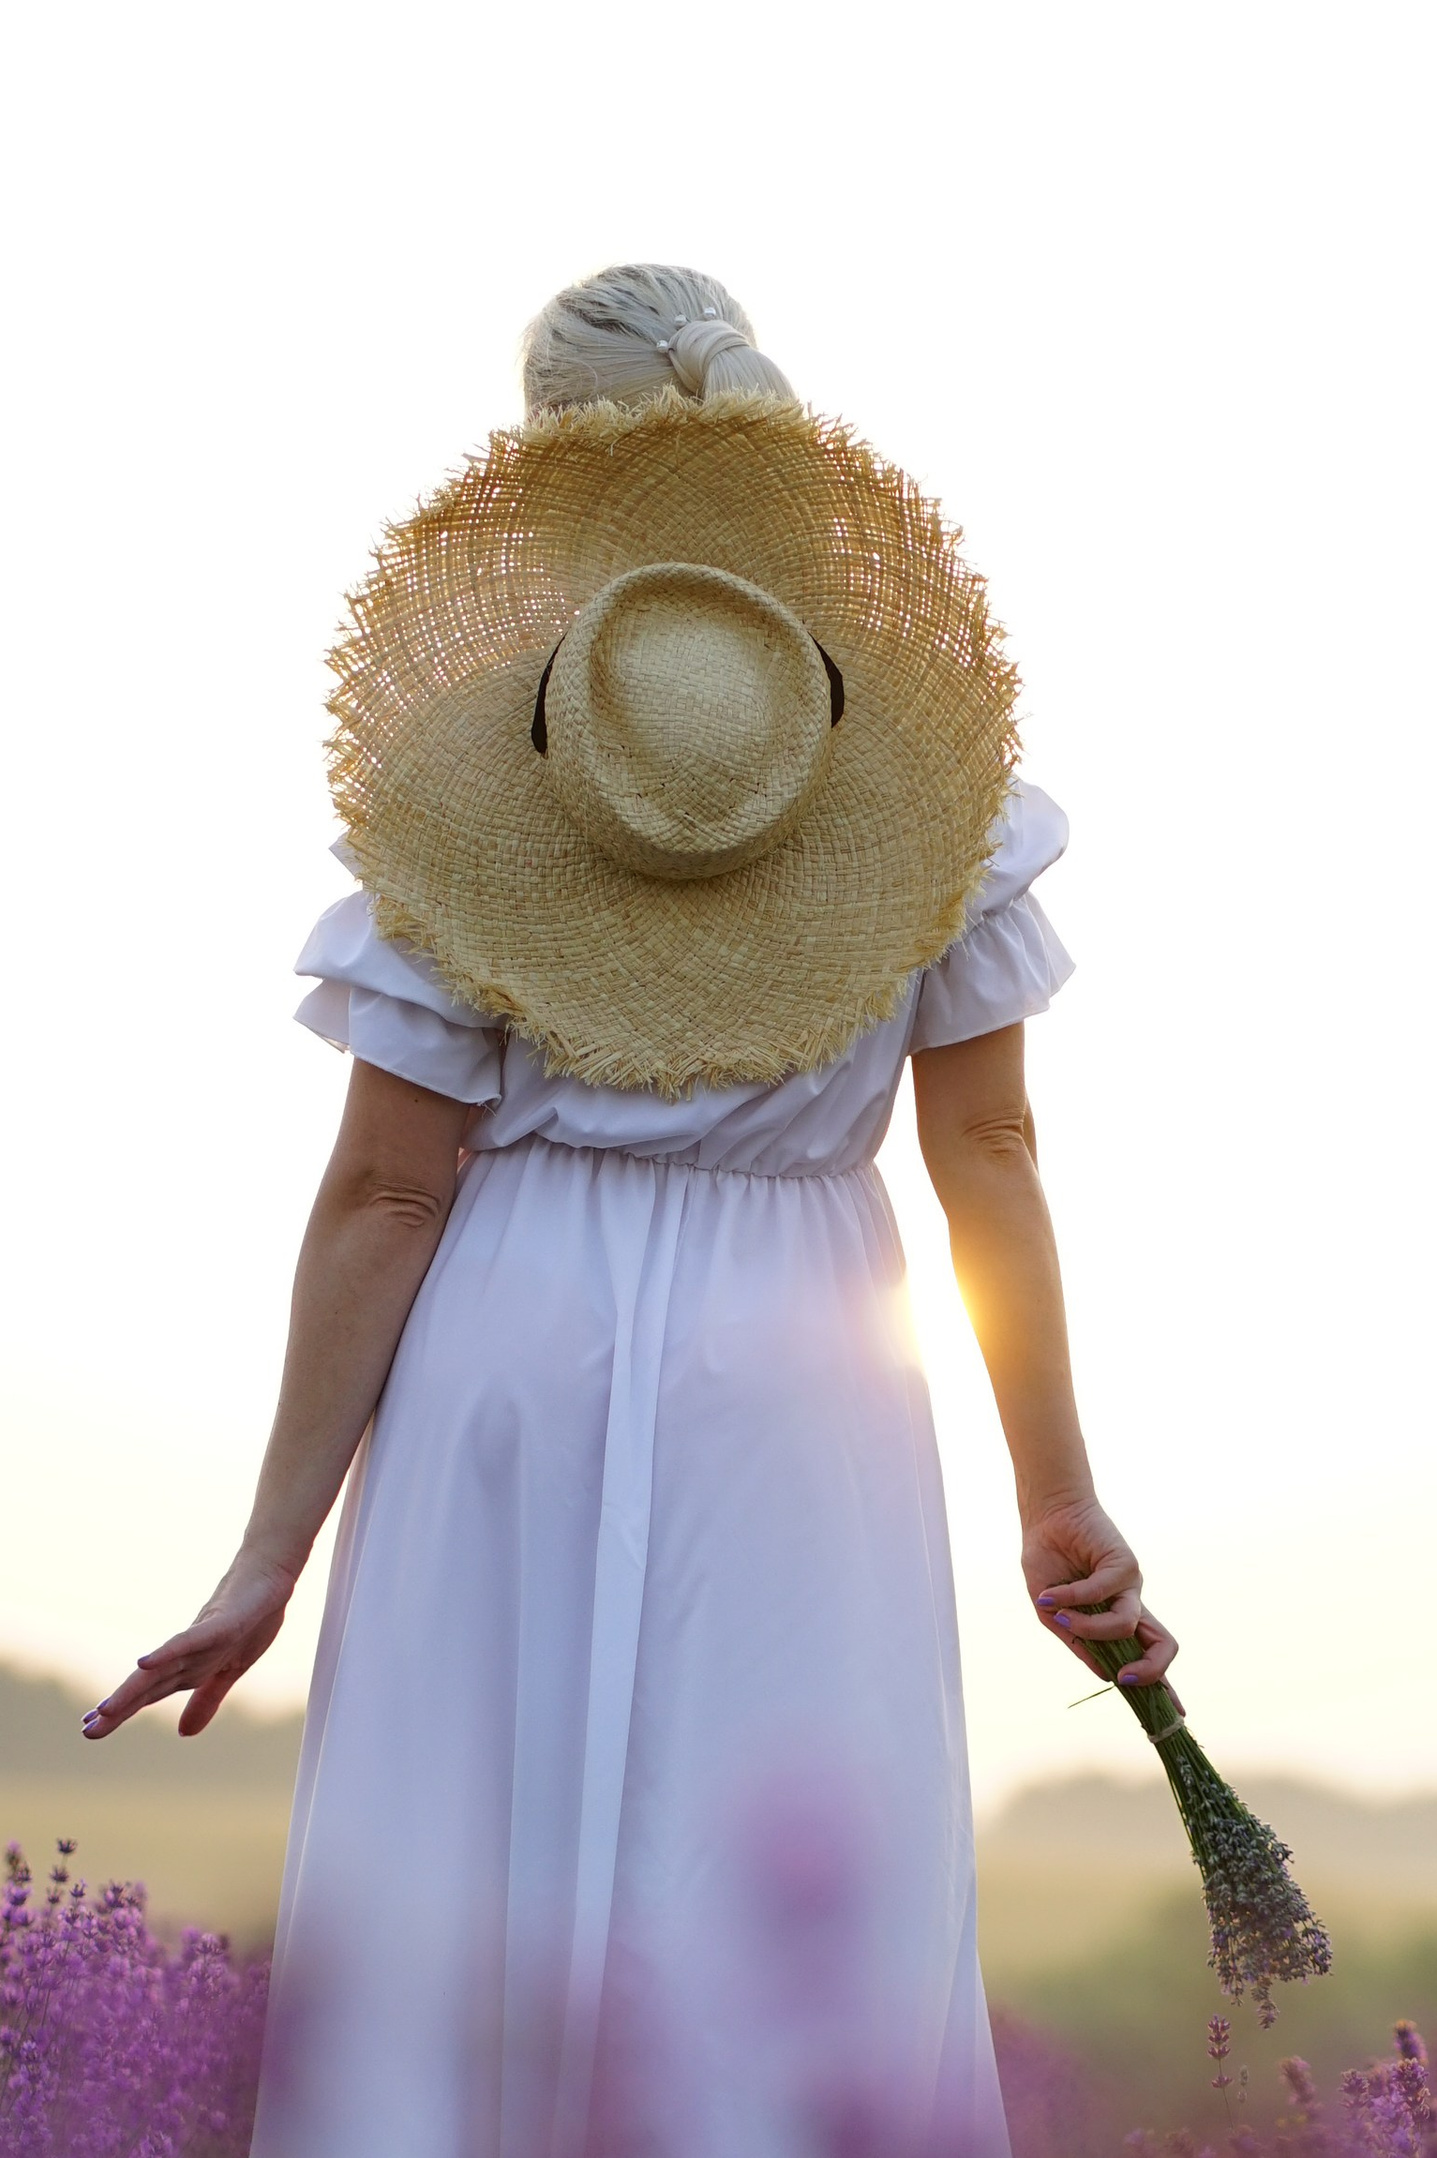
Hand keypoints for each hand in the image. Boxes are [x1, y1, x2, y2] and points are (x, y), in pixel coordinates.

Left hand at [82, 1549, 296, 1740]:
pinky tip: (144, 1663)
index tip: (89, 1729)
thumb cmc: (251, 1619)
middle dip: (117, 1709)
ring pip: (160, 1669)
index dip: (122, 1711)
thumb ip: (206, 1700)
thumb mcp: (231, 1672)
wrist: (270, 1577)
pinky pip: (188, 1641)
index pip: (148, 1694)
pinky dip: (166, 1653)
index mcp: (189, 1669)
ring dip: (132, 1690)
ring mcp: (199, 1640)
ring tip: (104, 1710)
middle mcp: (185, 1656)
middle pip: (146, 1686)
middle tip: (86, 1730)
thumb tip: (183, 1733)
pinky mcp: (216, 1624)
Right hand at [1021, 1495, 1180, 1697]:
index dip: (1164, 1686)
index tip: (1178, 1714)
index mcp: (1115, 1620)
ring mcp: (1129, 1586)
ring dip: (1093, 1630)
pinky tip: (1054, 1595)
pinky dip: (1075, 1597)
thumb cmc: (1047, 1564)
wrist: (1045, 1520)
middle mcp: (1129, 1606)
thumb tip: (1106, 1674)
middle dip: (1152, 1671)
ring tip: (1066, 1620)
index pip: (1149, 1656)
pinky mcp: (1125, 1564)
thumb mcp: (1051, 1614)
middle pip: (1164, 1646)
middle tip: (1125, 1678)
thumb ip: (1075, 1641)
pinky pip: (1105, 1592)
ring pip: (1131, 1625)